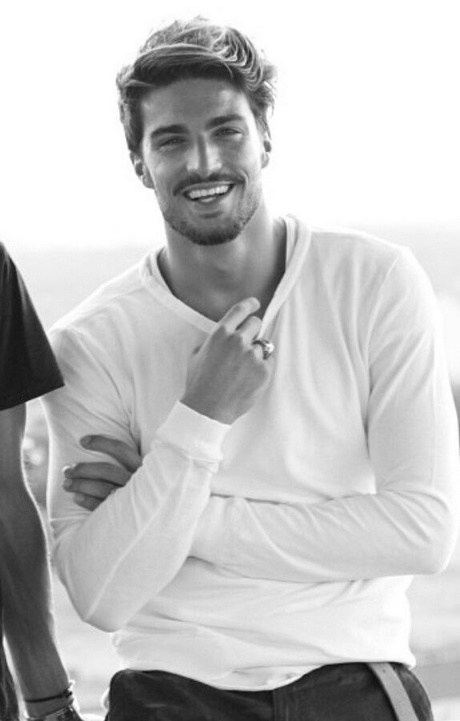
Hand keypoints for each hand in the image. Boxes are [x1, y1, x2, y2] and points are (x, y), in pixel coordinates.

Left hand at [63, 436, 140, 510]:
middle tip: (66, 470)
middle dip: (84, 469)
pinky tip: (76, 497)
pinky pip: (103, 506)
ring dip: (81, 485)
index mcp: (141, 467)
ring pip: (103, 489)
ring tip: (66, 484)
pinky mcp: (125, 514)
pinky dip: (88, 501)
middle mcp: (139, 482)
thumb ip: (122, 462)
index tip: (82, 441)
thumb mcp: (137, 473)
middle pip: (107, 470)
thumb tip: (88, 444)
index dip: (101, 443)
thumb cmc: (135, 489)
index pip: (121, 450)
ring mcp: (132, 499)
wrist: (146, 522)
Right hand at [181, 297, 272, 424]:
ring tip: (241, 370)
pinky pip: (268, 362)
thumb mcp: (198, 354)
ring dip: (255, 353)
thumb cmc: (199, 383)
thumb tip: (225, 333)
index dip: (250, 304)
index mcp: (220, 334)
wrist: (207, 409)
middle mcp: (238, 341)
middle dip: (252, 332)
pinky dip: (260, 369)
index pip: (240, 310)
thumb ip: (213, 339)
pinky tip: (247, 380)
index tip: (255, 304)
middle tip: (245, 346)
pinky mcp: (263, 370)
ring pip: (263, 345)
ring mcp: (252, 356)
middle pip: (256, 324)